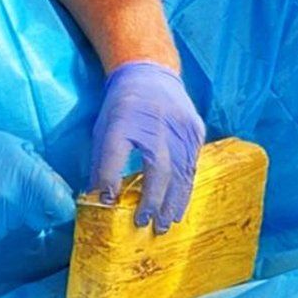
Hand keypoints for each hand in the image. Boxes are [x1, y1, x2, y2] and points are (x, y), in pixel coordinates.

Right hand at [0, 119, 75, 241]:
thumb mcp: (15, 146)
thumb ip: (41, 169)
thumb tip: (61, 190)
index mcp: (28, 176)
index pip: (62, 206)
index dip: (62, 208)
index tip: (58, 206)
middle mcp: (14, 199)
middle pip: (41, 220)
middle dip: (34, 209)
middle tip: (15, 192)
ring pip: (16, 225)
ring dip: (10, 214)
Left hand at [90, 62, 204, 234]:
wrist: (151, 73)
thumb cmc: (123, 106)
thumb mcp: (104, 128)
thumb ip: (103, 162)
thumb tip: (102, 197)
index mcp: (124, 119)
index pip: (116, 154)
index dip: (111, 179)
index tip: (110, 202)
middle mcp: (155, 124)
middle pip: (158, 170)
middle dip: (153, 202)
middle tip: (146, 224)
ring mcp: (179, 127)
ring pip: (180, 172)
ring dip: (173, 202)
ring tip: (166, 224)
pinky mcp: (195, 130)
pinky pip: (192, 165)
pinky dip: (185, 187)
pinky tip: (179, 206)